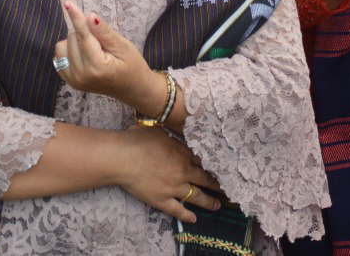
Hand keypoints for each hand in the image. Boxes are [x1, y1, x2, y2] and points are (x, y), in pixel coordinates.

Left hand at [55, 0, 163, 114]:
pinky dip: (69, 50)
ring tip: (92, 48)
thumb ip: (104, 32)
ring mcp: (72, 80)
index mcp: (96, 66)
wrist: (132, 88)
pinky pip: (59, 57)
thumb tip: (90, 16)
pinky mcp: (69, 81)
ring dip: (75, 42)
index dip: (76, 18)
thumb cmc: (132, 65)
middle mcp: (80, 75)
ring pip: (62, 47)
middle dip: (85, 33)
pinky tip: (83, 55)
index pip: (82, 36)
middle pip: (72, 39)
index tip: (68, 2)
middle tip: (102, 42)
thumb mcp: (123, 46)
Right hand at [108, 126, 222, 224]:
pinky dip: (186, 215)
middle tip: (226, 188)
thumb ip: (171, 136)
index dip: (212, 165)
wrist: (123, 157)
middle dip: (216, 184)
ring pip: (196, 196)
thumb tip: (174, 132)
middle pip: (204, 178)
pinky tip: (194, 219)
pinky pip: (177, 210)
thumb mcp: (159, 130)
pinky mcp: (161, 200)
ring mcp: (173, 187)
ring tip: (218, 205)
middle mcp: (183, 171)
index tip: (220, 168)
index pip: (202, 160)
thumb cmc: (138, 140)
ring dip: (209, 201)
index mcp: (183, 153)